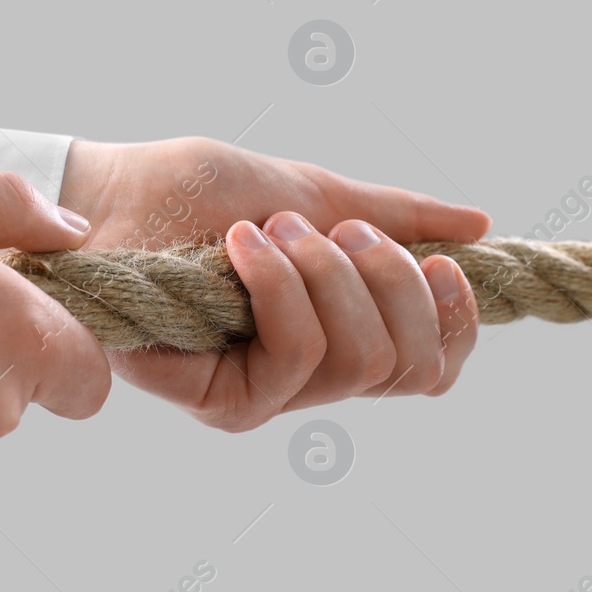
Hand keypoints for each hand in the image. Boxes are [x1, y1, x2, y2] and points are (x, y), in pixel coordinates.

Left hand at [60, 138, 489, 430]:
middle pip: (404, 366)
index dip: (455, 324)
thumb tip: (479, 223)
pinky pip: (294, 358)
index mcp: (337, 337)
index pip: (429, 369)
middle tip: (333, 227)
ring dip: (327, 274)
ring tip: (274, 227)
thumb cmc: (197, 192)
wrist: (112, 190)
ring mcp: (262, 397)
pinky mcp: (218, 402)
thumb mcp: (315, 191)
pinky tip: (242, 246)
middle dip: (385, 279)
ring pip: (355, 362)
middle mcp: (306, 380)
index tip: (443, 261)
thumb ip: (393, 216)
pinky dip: (281, 287)